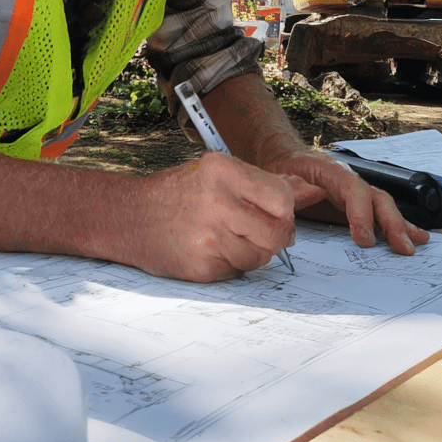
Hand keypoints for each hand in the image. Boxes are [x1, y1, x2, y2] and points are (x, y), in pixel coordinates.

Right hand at [126, 152, 297, 281]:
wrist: (129, 217)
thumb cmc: (178, 193)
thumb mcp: (217, 174)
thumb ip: (265, 183)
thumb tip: (312, 190)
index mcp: (221, 170)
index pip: (281, 198)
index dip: (285, 209)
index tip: (276, 211)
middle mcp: (216, 201)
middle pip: (278, 231)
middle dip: (277, 235)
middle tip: (262, 230)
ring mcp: (208, 237)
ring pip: (262, 255)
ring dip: (255, 250)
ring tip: (231, 237)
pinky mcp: (202, 267)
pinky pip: (239, 271)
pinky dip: (234, 263)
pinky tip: (213, 249)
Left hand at [266, 151, 429, 255]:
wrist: (284, 161)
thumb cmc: (281, 173)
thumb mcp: (278, 181)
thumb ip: (290, 193)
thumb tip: (298, 207)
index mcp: (329, 170)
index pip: (352, 189)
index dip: (361, 214)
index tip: (364, 239)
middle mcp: (349, 179)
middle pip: (376, 197)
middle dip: (391, 223)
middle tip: (402, 248)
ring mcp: (356, 191)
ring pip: (383, 205)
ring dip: (400, 226)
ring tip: (415, 245)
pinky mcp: (358, 204)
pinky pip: (381, 213)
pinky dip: (398, 226)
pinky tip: (414, 238)